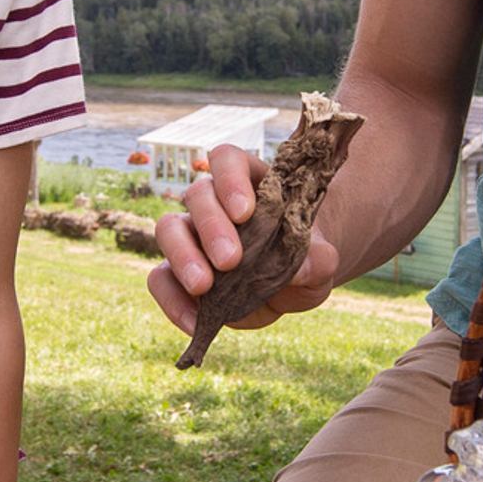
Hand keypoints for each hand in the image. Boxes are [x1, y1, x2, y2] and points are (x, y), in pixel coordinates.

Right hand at [147, 143, 340, 339]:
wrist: (293, 286)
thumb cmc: (306, 258)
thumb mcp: (322, 260)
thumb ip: (320, 259)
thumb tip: (302, 270)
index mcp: (249, 182)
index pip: (227, 160)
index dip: (231, 179)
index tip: (244, 212)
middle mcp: (214, 203)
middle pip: (197, 194)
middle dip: (211, 226)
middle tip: (231, 261)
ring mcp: (191, 236)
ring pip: (168, 228)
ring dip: (182, 256)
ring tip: (204, 287)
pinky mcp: (177, 272)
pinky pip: (159, 278)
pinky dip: (173, 300)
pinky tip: (195, 321)